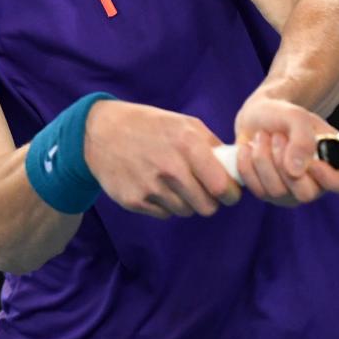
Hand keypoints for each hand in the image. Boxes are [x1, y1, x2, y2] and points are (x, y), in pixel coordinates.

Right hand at [83, 101, 240, 218]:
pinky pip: (164, 214)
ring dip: (186, 202)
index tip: (228, 192)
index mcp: (188, 144)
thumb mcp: (185, 123)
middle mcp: (170, 168)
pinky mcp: (134, 201)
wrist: (102, 132)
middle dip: (209, 201)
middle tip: (203, 190)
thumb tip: (236, 168)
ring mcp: (151, 187)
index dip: (230, 194)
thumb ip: (212, 146)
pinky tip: (155, 185)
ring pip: (185, 211)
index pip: (221, 187)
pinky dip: (165, 204)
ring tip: (175, 182)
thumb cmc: (151, 126)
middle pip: (206, 207)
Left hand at [233, 96, 338, 205]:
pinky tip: (250, 148)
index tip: (314, 163)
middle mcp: (317, 183)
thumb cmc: (284, 117)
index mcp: (335, 162)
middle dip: (285, 162)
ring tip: (264, 137)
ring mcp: (292, 193)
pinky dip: (248, 163)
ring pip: (276, 191)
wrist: (258, 118)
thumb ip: (302, 140)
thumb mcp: (297, 117)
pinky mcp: (268, 195)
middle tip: (279, 137)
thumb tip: (296, 171)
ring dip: (264, 158)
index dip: (336, 180)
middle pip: (306, 194)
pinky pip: (256, 189)